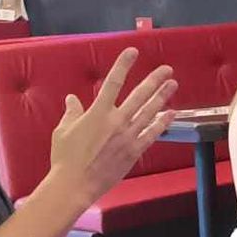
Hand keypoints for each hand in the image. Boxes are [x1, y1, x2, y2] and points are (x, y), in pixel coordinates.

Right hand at [49, 48, 176, 206]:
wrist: (74, 185)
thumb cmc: (65, 158)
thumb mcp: (63, 131)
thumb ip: (71, 112)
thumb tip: (72, 98)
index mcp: (97, 113)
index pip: (113, 82)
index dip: (124, 65)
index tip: (133, 52)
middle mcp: (116, 121)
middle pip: (139, 95)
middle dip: (154, 80)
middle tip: (167, 69)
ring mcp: (128, 136)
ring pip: (149, 112)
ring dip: (162, 97)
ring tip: (173, 85)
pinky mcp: (134, 151)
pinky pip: (152, 134)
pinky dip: (163, 123)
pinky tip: (171, 113)